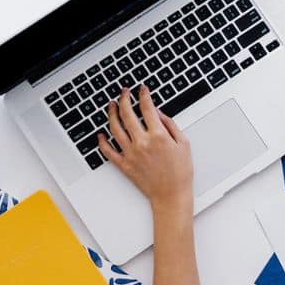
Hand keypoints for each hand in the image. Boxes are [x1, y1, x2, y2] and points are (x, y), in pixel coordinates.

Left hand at [98, 87, 192, 209]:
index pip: (147, 108)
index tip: (142, 90)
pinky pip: (108, 151)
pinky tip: (101, 134)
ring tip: (112, 105)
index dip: (143, 95)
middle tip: (124, 92)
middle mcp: (141, 143)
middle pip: (127, 114)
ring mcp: (131, 154)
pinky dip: (102, 142)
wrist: (171, 195)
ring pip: (115, 128)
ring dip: (112, 113)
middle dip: (125, 98)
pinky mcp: (124, 165)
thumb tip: (158, 112)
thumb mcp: (183, 144)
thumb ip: (170, 125)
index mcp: (158, 136)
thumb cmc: (180, 172)